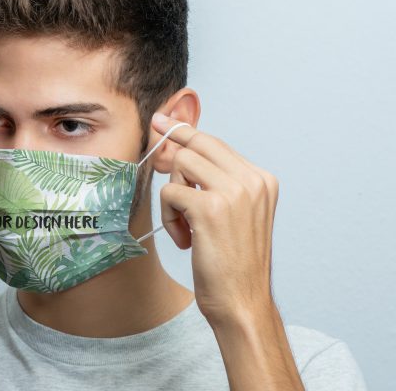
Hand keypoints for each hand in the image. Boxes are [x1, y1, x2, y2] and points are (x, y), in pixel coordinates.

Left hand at [152, 112, 279, 323]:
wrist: (242, 301)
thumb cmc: (233, 263)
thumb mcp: (234, 214)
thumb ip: (215, 183)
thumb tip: (176, 151)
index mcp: (262, 179)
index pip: (216, 143)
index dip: (185, 132)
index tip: (161, 120)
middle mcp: (252, 179)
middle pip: (196, 145)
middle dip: (171, 159)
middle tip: (158, 168)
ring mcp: (233, 191)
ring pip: (180, 164)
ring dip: (172, 197)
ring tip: (185, 228)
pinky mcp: (209, 208)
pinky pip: (170, 192)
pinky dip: (168, 217)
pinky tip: (185, 240)